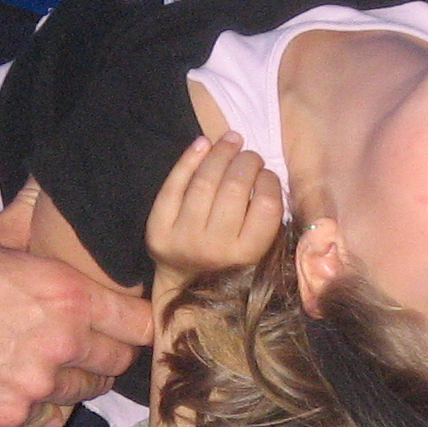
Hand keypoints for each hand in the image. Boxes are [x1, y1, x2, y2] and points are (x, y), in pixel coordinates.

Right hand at [0, 197, 153, 426]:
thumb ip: (33, 214)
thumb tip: (51, 182)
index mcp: (67, 295)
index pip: (138, 323)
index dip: (135, 323)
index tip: (125, 322)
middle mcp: (61, 342)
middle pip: (117, 363)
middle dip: (107, 354)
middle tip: (87, 346)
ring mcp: (37, 384)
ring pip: (83, 392)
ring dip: (73, 380)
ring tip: (49, 364)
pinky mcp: (11, 415)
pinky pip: (46, 417)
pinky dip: (37, 406)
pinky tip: (16, 385)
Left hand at [145, 133, 282, 287]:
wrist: (184, 286)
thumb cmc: (228, 261)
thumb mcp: (255, 248)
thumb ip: (263, 217)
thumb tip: (262, 170)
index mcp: (247, 255)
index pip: (266, 205)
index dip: (269, 180)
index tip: (267, 174)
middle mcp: (215, 248)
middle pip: (235, 188)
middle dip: (247, 161)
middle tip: (250, 155)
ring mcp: (184, 238)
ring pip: (205, 182)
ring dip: (221, 153)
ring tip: (231, 141)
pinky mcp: (158, 230)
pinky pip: (174, 185)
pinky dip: (189, 159)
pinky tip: (203, 143)